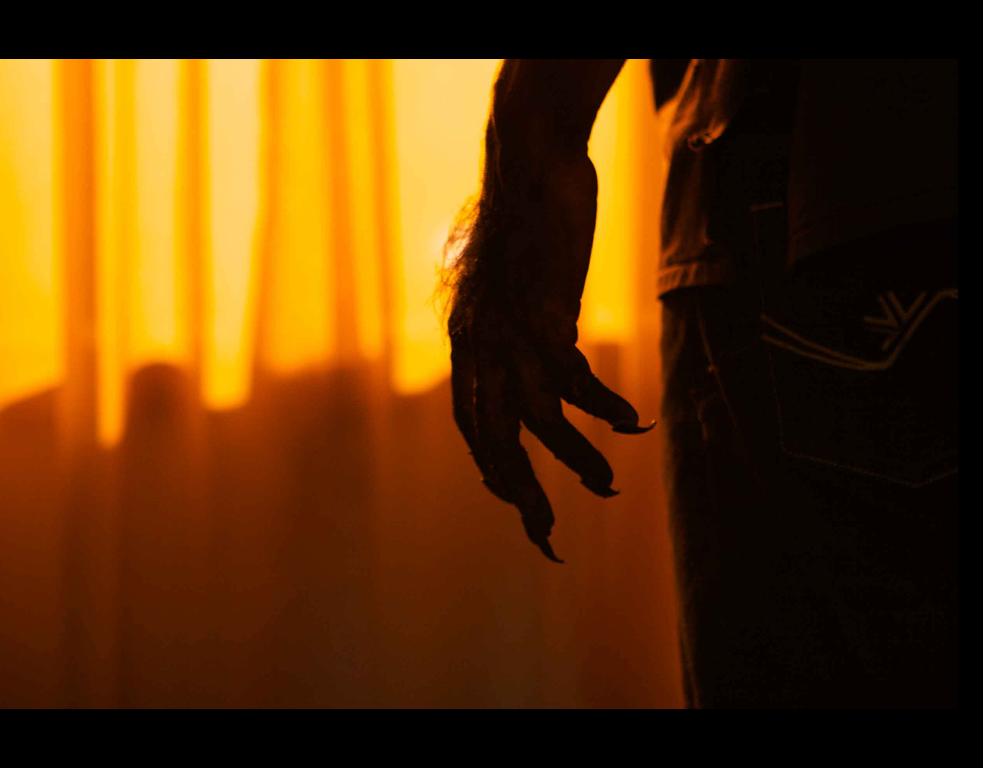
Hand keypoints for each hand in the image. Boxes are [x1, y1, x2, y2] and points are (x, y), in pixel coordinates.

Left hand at [447, 149, 654, 562]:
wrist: (527, 170)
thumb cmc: (522, 230)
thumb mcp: (506, 292)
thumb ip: (513, 334)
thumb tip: (545, 368)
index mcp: (467, 348)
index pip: (473, 427)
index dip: (493, 469)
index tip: (516, 498)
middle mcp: (479, 350)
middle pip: (495, 441)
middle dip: (522, 494)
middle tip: (548, 535)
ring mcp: (508, 335)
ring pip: (537, 422)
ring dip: (574, 459)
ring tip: (606, 486)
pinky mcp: (542, 316)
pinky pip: (574, 381)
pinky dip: (603, 408)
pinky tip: (633, 422)